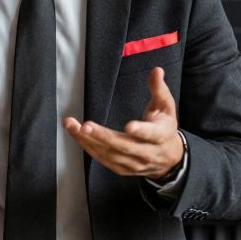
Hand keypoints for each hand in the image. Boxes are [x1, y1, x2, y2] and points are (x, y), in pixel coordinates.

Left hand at [64, 66, 183, 180]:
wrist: (168, 158)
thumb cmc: (164, 126)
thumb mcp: (166, 106)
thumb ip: (159, 89)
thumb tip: (156, 70)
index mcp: (162, 135)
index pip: (152, 134)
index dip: (141, 131)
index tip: (129, 126)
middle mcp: (148, 153)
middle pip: (124, 146)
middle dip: (103, 136)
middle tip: (85, 126)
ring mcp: (134, 163)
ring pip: (110, 154)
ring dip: (89, 141)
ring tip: (72, 126)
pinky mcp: (122, 169)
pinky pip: (103, 159)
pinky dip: (88, 147)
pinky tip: (77, 135)